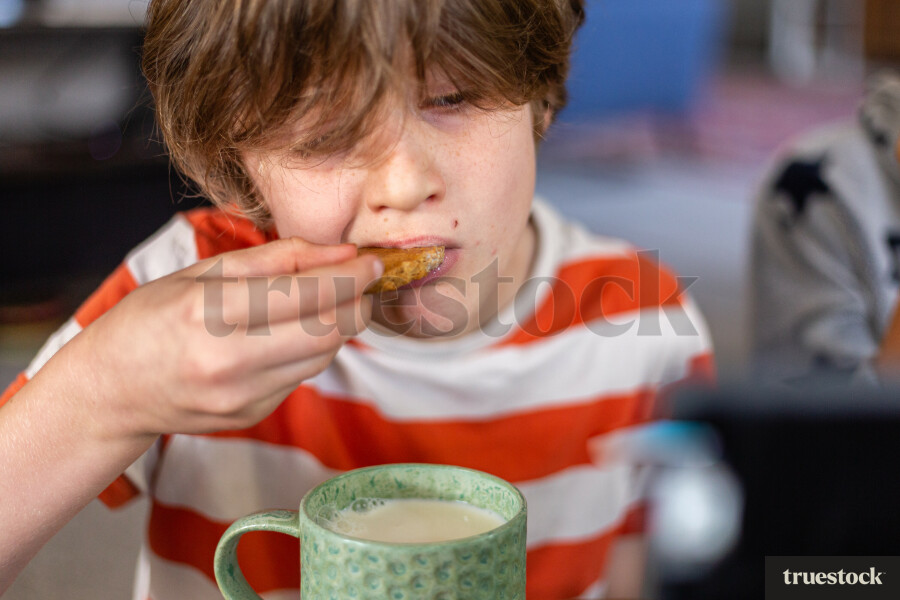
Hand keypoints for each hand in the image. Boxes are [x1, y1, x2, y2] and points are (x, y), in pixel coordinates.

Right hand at [63, 237, 380, 439]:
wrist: (110, 391)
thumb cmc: (150, 320)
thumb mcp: (203, 274)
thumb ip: (276, 259)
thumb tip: (340, 252)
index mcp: (212, 313)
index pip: (308, 293)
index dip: (351, 276)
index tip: (372, 261)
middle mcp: (230, 362)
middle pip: (330, 331)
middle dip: (360, 302)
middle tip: (364, 281)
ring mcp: (243, 397)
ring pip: (324, 356)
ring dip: (340, 326)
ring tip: (332, 301)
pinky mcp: (253, 416)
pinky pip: (303, 376)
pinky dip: (313, 350)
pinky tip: (297, 333)